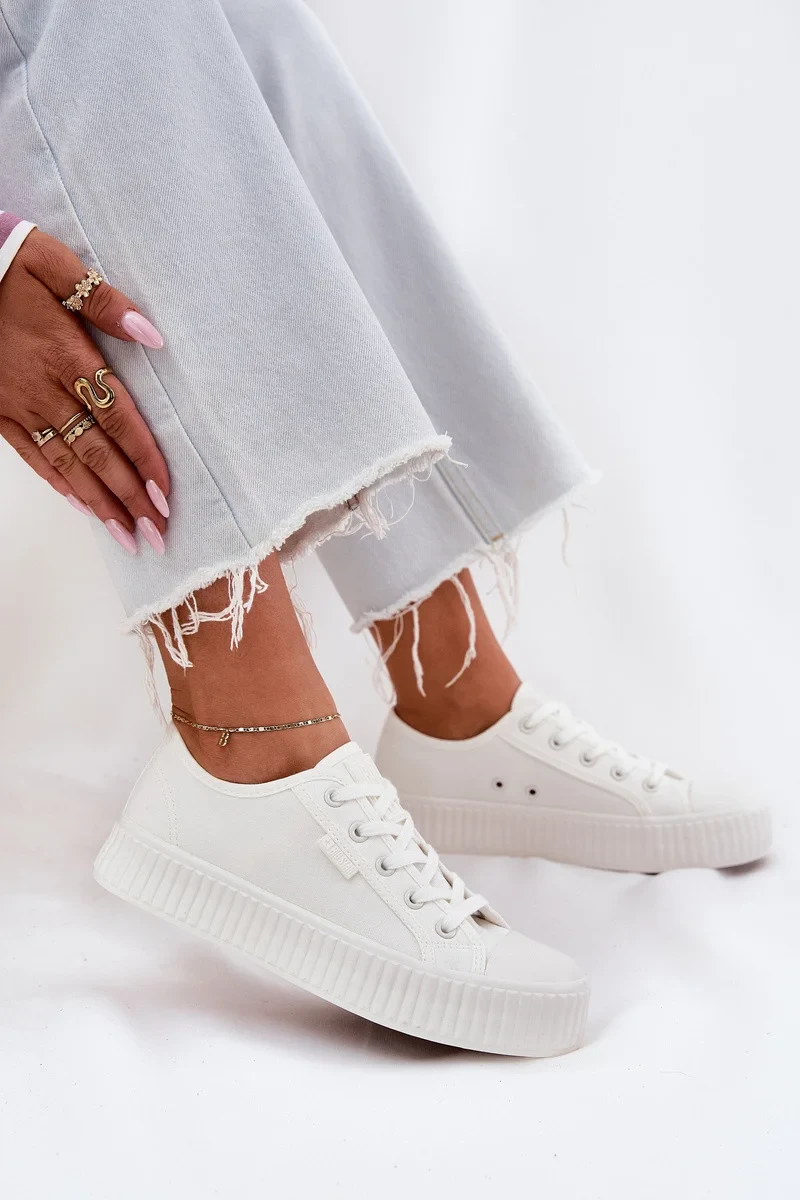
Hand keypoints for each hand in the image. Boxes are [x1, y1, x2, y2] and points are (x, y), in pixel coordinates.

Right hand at [0, 229, 169, 553]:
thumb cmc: (4, 264)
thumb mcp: (55, 265)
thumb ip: (104, 302)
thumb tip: (152, 335)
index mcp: (66, 355)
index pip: (117, 417)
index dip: (143, 459)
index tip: (166, 495)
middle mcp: (43, 389)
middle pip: (97, 452)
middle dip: (129, 498)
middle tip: (156, 534)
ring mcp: (16, 404)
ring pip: (66, 463)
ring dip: (99, 503)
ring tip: (127, 535)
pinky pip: (30, 455)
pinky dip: (59, 483)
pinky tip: (82, 506)